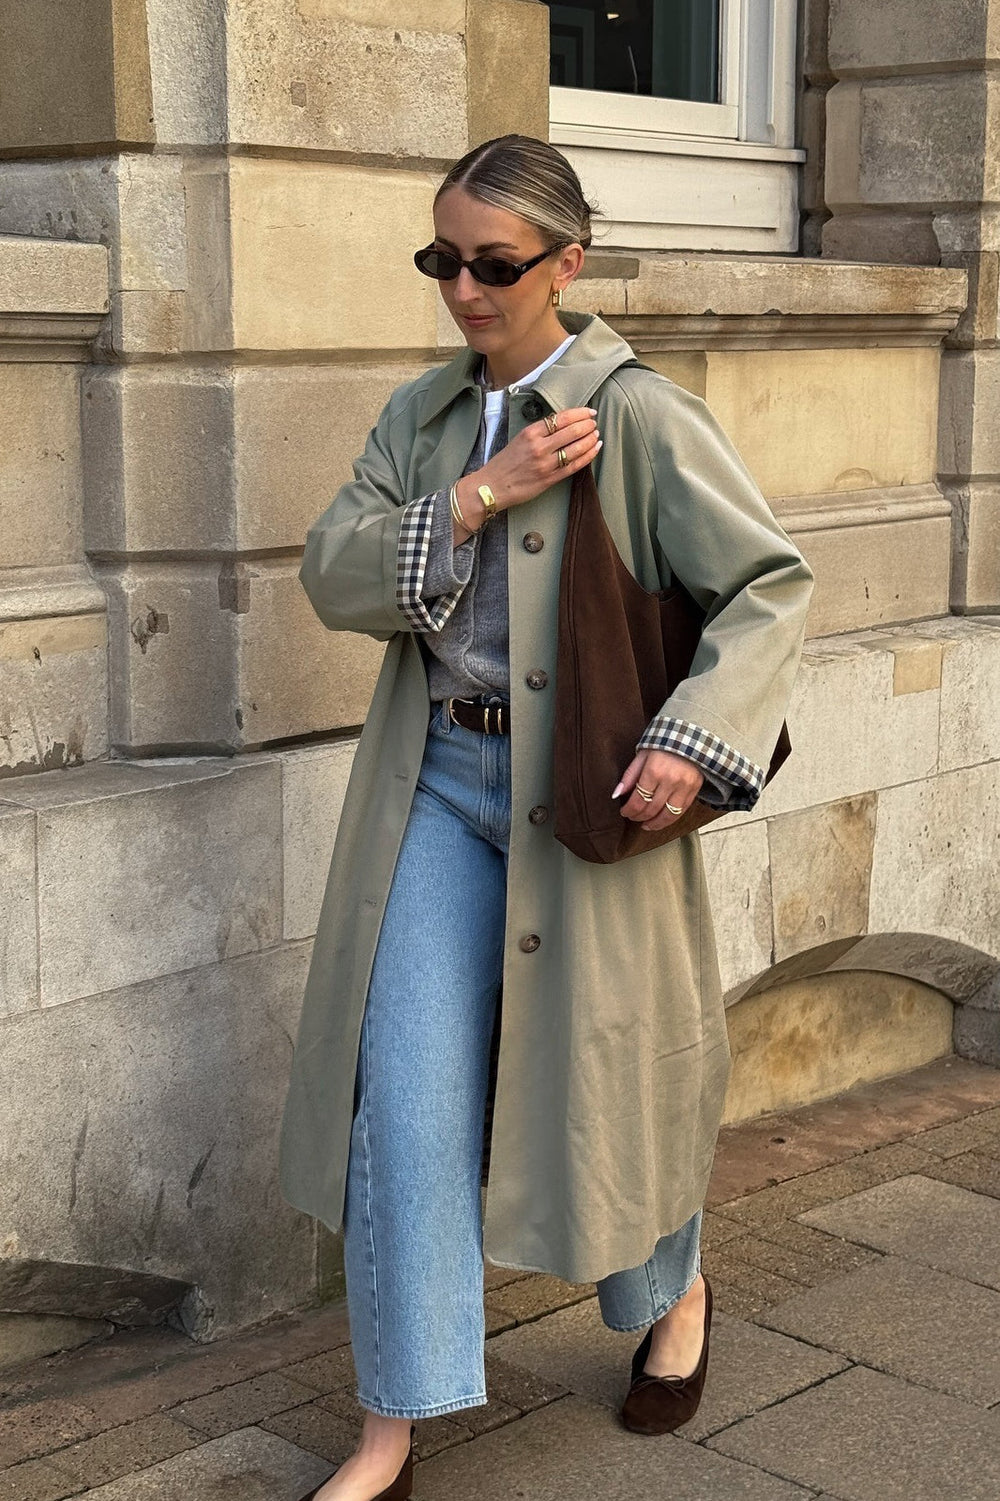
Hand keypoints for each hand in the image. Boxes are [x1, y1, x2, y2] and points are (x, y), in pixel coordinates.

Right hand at [454, 407, 601, 524]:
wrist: (493, 486)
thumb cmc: (505, 462)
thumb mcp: (519, 439)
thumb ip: (540, 432)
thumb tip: (563, 424)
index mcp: (531, 433)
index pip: (561, 418)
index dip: (579, 413)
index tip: (589, 412)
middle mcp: (539, 446)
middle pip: (572, 431)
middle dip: (588, 425)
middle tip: (594, 423)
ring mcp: (546, 464)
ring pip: (576, 448)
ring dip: (590, 439)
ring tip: (597, 434)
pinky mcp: (550, 479)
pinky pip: (574, 466)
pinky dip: (588, 456)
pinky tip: (595, 449)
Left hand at [613, 750, 704, 831]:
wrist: (691, 737)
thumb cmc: (663, 744)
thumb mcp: (642, 755)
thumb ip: (630, 776)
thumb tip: (616, 794)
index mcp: (654, 771)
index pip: (638, 800)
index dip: (629, 810)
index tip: (624, 812)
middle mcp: (670, 781)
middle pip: (651, 809)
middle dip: (639, 816)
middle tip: (633, 817)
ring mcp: (684, 787)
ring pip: (668, 815)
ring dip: (655, 824)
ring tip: (646, 825)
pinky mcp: (694, 790)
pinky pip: (681, 811)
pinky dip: (670, 820)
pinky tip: (661, 821)